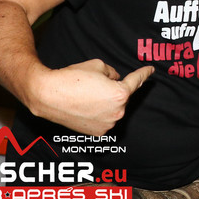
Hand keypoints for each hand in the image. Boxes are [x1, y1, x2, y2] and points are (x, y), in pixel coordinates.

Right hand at [27, 59, 153, 135]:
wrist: (48, 95)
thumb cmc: (72, 78)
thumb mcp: (98, 66)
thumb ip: (113, 73)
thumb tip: (116, 79)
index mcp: (120, 93)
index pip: (136, 81)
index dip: (144, 73)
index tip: (150, 70)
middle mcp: (117, 111)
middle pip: (123, 96)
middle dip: (114, 89)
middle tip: (95, 84)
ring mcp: (108, 124)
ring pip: (114, 108)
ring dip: (107, 102)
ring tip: (87, 96)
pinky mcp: (98, 132)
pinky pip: (105, 119)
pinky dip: (100, 112)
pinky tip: (86, 106)